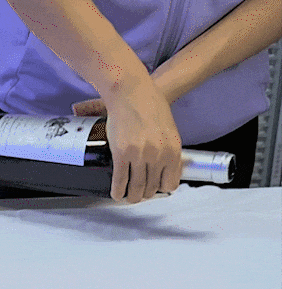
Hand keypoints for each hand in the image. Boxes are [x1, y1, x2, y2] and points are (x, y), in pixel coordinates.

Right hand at [72, 75, 181, 203]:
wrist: (132, 92)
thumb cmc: (150, 105)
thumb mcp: (169, 129)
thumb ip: (167, 149)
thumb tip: (162, 166)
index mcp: (173, 150)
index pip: (170, 183)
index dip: (161, 189)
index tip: (155, 188)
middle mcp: (158, 155)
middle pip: (152, 188)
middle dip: (144, 193)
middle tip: (138, 193)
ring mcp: (140, 156)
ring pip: (136, 187)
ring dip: (131, 196)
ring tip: (127, 196)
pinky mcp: (122, 154)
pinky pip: (120, 180)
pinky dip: (117, 190)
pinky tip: (116, 193)